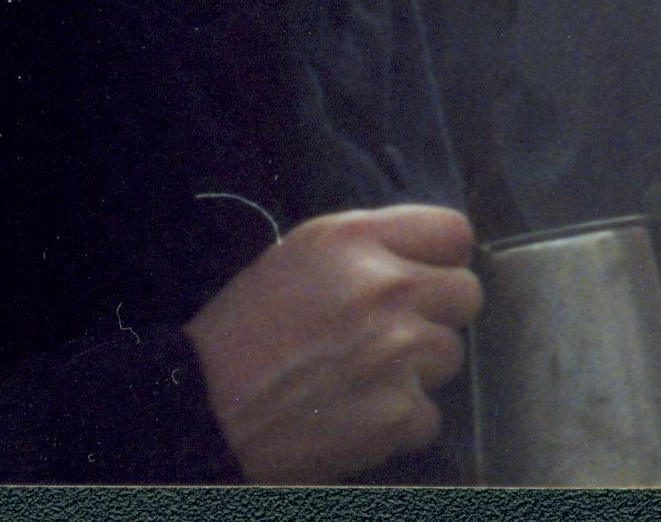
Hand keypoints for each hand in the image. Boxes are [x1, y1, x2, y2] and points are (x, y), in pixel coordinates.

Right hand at [183, 204, 481, 483]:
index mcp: (356, 241)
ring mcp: (396, 352)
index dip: (440, 261)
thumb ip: (369, 249)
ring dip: (415, 374)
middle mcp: (385, 288)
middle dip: (434, 317)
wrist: (195, 415)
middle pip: (465, 295)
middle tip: (390, 338)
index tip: (421, 281)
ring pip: (449, 357)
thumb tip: (427, 261)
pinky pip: (429, 417)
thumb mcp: (298, 259)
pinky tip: (354, 420)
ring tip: (360, 381)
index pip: (453, 233)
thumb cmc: (240, 336)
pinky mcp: (396, 413)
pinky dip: (398, 427)